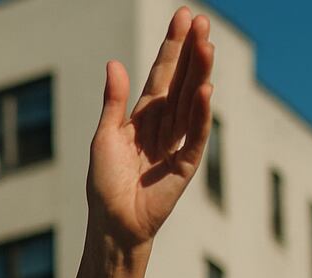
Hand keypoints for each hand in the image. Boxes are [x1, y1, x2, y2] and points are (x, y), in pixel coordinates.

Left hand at [87, 6, 214, 249]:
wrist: (112, 223)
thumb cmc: (104, 184)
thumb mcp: (104, 136)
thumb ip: (113, 102)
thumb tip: (114, 64)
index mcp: (144, 115)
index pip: (163, 73)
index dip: (173, 46)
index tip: (184, 16)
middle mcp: (165, 124)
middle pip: (183, 81)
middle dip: (192, 51)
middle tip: (202, 20)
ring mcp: (178, 143)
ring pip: (192, 101)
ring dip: (200, 73)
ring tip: (207, 44)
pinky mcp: (185, 165)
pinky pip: (195, 135)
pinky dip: (201, 114)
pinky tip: (206, 90)